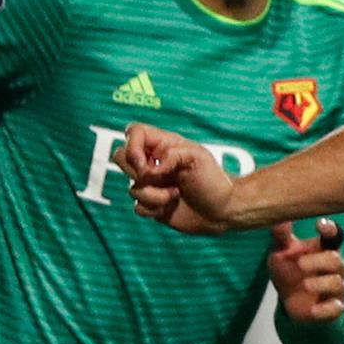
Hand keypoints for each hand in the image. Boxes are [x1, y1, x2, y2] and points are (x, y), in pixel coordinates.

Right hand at [114, 123, 233, 233]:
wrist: (221, 211)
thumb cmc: (213, 180)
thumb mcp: (197, 156)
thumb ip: (170, 155)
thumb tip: (149, 171)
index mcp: (163, 145)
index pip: (133, 132)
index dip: (132, 146)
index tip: (145, 164)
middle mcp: (153, 163)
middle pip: (121, 157)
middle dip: (137, 172)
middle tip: (157, 178)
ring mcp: (151, 184)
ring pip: (132, 188)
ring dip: (154, 195)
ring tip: (175, 194)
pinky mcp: (152, 205)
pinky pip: (137, 207)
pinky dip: (153, 209)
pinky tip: (170, 207)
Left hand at [268, 218, 343, 322]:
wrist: (290, 304)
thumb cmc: (289, 272)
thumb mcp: (281, 252)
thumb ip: (281, 236)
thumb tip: (279, 217)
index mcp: (324, 249)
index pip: (335, 236)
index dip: (330, 229)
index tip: (320, 225)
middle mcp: (335, 267)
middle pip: (336, 259)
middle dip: (319, 261)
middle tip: (300, 264)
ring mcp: (336, 288)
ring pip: (338, 283)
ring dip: (321, 284)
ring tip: (304, 285)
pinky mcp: (333, 308)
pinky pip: (336, 308)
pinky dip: (326, 309)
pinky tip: (313, 310)